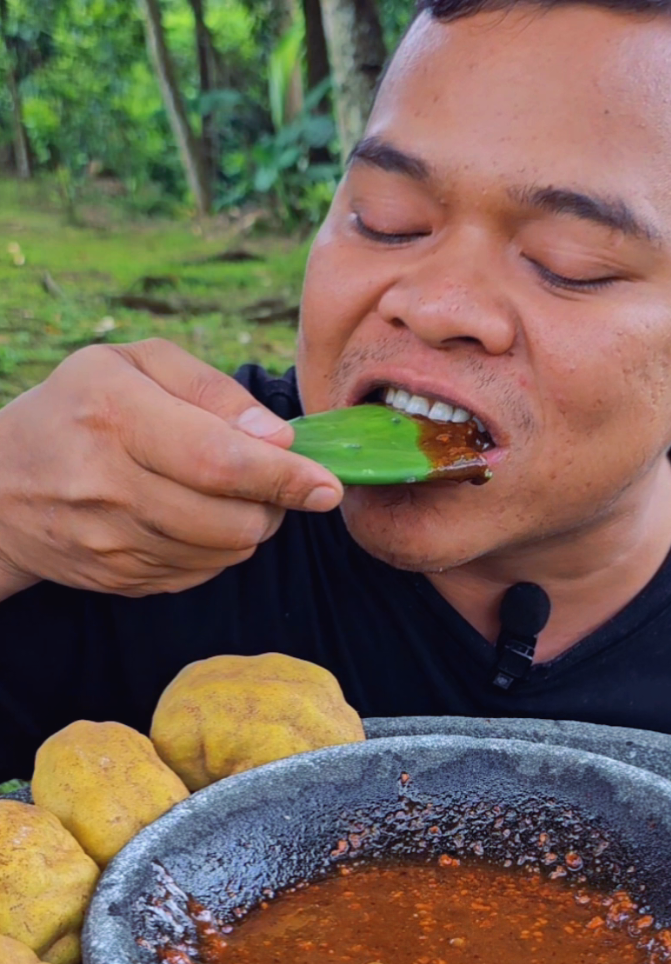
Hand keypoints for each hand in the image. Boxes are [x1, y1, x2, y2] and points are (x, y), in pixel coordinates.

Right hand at [0, 339, 341, 599]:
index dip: (283, 477)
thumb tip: (279, 437)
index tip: (326, 485)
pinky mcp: (122, 580)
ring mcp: (113, 542)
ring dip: (249, 525)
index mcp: (114, 416)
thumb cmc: (80, 409)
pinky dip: (218, 547)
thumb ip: (212, 389)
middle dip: (273, 502)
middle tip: (272, 478)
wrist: (0, 487)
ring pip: (225, 550)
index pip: (219, 461)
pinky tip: (194, 518)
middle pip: (231, 518)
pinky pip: (204, 572)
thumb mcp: (134, 365)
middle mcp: (108, 484)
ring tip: (228, 492)